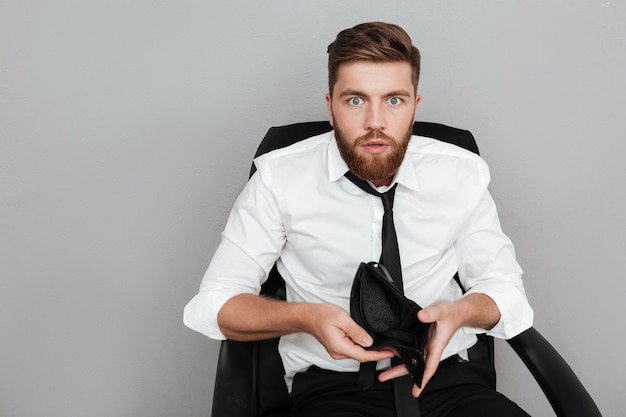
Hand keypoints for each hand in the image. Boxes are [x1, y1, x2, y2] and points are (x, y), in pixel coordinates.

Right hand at [307, 303, 394, 362]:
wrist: (308, 316)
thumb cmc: (322, 315)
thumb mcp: (342, 319)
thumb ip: (356, 331)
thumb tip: (369, 342)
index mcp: (340, 347)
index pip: (363, 356)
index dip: (379, 355)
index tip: (390, 353)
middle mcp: (338, 353)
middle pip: (362, 357)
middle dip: (377, 353)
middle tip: (391, 348)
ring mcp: (337, 352)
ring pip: (357, 354)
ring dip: (370, 351)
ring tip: (383, 345)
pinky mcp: (337, 349)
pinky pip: (353, 351)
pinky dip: (362, 348)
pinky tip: (369, 343)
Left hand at [378, 293, 498, 396]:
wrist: (455, 313)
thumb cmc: (451, 315)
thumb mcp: (442, 312)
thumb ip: (432, 314)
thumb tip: (421, 316)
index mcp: (436, 346)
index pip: (429, 366)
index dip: (423, 379)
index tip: (416, 390)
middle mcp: (429, 348)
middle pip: (414, 365)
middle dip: (399, 372)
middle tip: (384, 377)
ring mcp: (424, 345)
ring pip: (410, 359)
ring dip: (397, 365)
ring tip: (383, 370)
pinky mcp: (421, 340)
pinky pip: (409, 350)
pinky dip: (400, 354)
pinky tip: (389, 354)